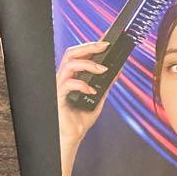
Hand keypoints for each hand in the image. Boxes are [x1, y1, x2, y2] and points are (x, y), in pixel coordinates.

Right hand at [56, 40, 109, 175]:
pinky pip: (68, 84)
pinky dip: (82, 85)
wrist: (73, 135)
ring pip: (69, 65)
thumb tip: (117, 72)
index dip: (91, 45)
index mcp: (73, 75)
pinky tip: (92, 91)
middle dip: (89, 47)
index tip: (106, 40)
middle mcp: (64, 77)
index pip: (79, 55)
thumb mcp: (99, 98)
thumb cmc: (81, 117)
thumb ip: (106, 85)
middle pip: (71, 53)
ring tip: (103, 70)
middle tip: (105, 46)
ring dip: (88, 65)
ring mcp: (60, 86)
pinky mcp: (58, 97)